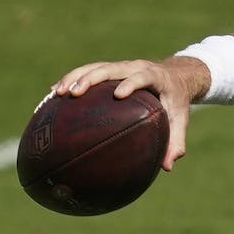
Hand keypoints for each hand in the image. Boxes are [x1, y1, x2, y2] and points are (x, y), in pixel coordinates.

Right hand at [53, 57, 209, 169]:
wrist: (174, 77)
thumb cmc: (176, 102)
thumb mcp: (180, 120)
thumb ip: (176, 141)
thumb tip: (167, 167)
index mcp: (156, 77)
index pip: (142, 76)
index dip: (131, 83)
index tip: (119, 95)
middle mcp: (136, 67)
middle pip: (112, 68)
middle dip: (92, 78)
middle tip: (75, 93)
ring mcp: (121, 67)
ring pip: (95, 67)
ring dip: (75, 78)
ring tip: (57, 93)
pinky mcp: (110, 69)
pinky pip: (88, 71)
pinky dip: (71, 80)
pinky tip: (53, 94)